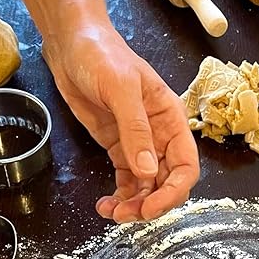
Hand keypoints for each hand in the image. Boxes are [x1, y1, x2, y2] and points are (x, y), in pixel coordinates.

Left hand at [43, 25, 199, 223]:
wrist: (72, 44)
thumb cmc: (101, 54)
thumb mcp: (121, 88)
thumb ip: (135, 130)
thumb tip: (147, 171)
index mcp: (171, 120)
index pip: (186, 165)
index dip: (173, 191)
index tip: (151, 207)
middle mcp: (160, 137)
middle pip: (168, 183)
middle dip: (151, 204)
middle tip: (126, 215)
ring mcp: (140, 145)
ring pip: (147, 188)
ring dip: (133, 206)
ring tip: (112, 212)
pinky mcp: (119, 149)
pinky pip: (127, 182)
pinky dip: (120, 197)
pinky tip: (106, 204)